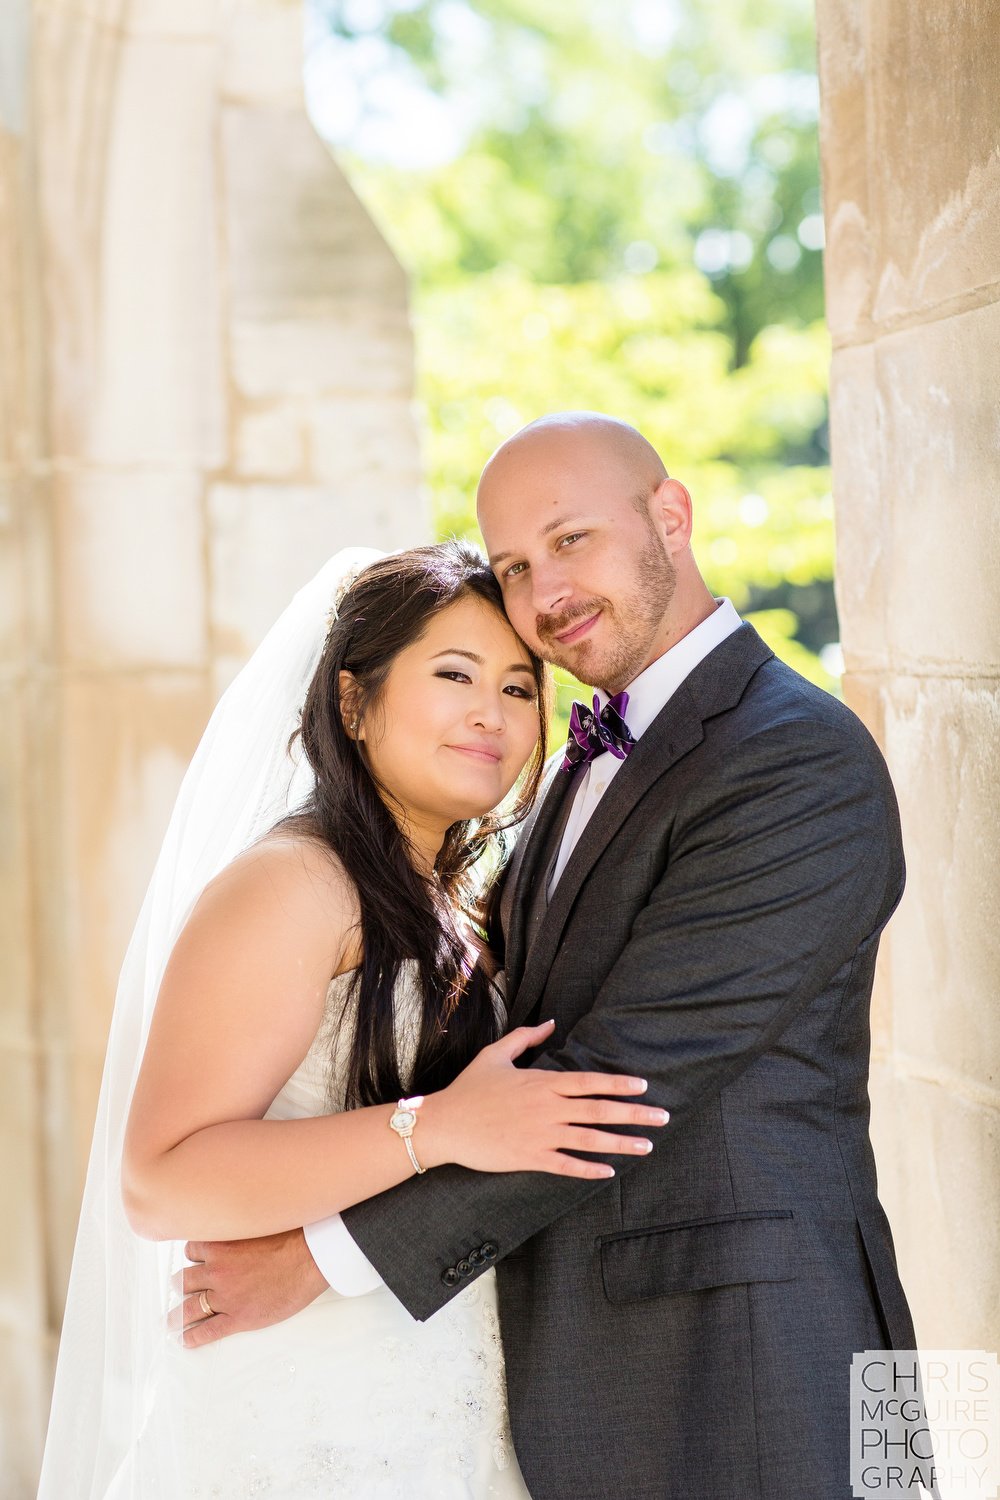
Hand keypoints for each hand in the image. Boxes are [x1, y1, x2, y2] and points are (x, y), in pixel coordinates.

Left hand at [171, 1227, 327, 1347]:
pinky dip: (193, 1337)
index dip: (194, 1257)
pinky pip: (208, 1331)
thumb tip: (237, 1229)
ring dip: (178, 1315)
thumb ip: (240, 1230)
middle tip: (179, 1289)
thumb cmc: (292, 1237)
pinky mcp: (238, 1317)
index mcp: (220, 1245)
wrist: (309, 1258)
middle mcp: (217, 1270)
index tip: (194, 1261)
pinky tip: (186, 1340)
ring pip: (190, 1307)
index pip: (192, 1250)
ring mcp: (226, 1296)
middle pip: (186, 1280)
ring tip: (172, 1321)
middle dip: (181, 1285)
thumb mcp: (258, 1223)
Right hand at [419, 1019, 668, 1178]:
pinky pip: (567, 1166)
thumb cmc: (469, 1087)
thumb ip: (526, 1037)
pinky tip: (609, 1171)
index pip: (589, 1082)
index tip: (643, 1086)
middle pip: (599, 1110)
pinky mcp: (530, 1158)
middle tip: (663, 1117)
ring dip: (621, 1143)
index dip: (618, 1084)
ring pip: (590, 1140)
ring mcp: (540, 1136)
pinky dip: (589, 1170)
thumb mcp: (495, 1054)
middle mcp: (547, 1109)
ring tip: (647, 1146)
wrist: (445, 1124)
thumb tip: (551, 1023)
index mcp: (542, 1082)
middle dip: (634, 1114)